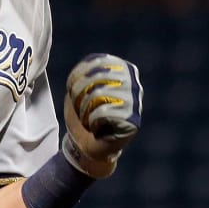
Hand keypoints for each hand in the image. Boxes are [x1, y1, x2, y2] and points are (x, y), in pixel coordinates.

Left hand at [62, 53, 142, 177]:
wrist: (86, 145)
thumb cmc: (82, 114)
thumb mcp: (77, 89)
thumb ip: (83, 73)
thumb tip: (88, 67)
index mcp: (122, 70)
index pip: (98, 62)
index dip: (79, 76)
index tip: (72, 90)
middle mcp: (133, 83)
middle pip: (98, 77)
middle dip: (80, 94)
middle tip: (80, 109)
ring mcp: (135, 102)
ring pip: (100, 94)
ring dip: (85, 110)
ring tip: (88, 119)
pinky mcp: (133, 122)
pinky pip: (104, 113)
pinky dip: (93, 122)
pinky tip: (97, 128)